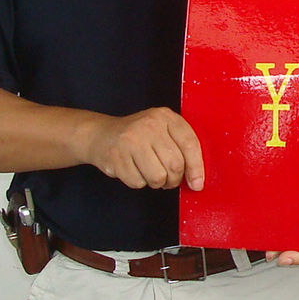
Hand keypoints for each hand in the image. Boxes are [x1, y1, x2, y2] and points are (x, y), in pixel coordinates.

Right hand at [82, 108, 205, 190]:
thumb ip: (181, 147)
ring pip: (158, 177)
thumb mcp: (162, 130)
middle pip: (175, 164)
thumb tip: (196, 178)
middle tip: (169, 179)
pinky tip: (134, 170)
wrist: (101, 134)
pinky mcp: (116, 157)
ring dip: (157, 183)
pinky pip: (138, 182)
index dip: (196, 167)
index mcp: (165, 116)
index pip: (190, 143)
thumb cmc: (138, 136)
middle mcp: (148, 125)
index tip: (197, 183)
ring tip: (151, 173)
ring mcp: (130, 141)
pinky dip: (139, 182)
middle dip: (174, 179)